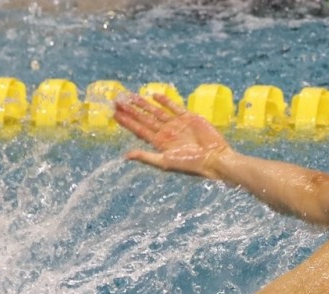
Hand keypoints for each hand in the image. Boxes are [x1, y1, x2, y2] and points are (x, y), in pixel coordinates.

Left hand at [114, 94, 231, 178]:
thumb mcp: (165, 162)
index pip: (138, 129)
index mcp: (159, 143)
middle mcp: (166, 132)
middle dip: (131, 110)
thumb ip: (146, 157)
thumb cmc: (191, 163)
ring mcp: (177, 124)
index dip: (126, 121)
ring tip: (131, 96)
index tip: (114, 113)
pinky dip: (165, 101)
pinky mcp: (189, 118)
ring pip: (156, 111)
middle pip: (144, 118)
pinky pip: (174, 107)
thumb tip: (126, 156)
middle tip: (118, 100)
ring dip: (144, 104)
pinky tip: (155, 95)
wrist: (214, 158)